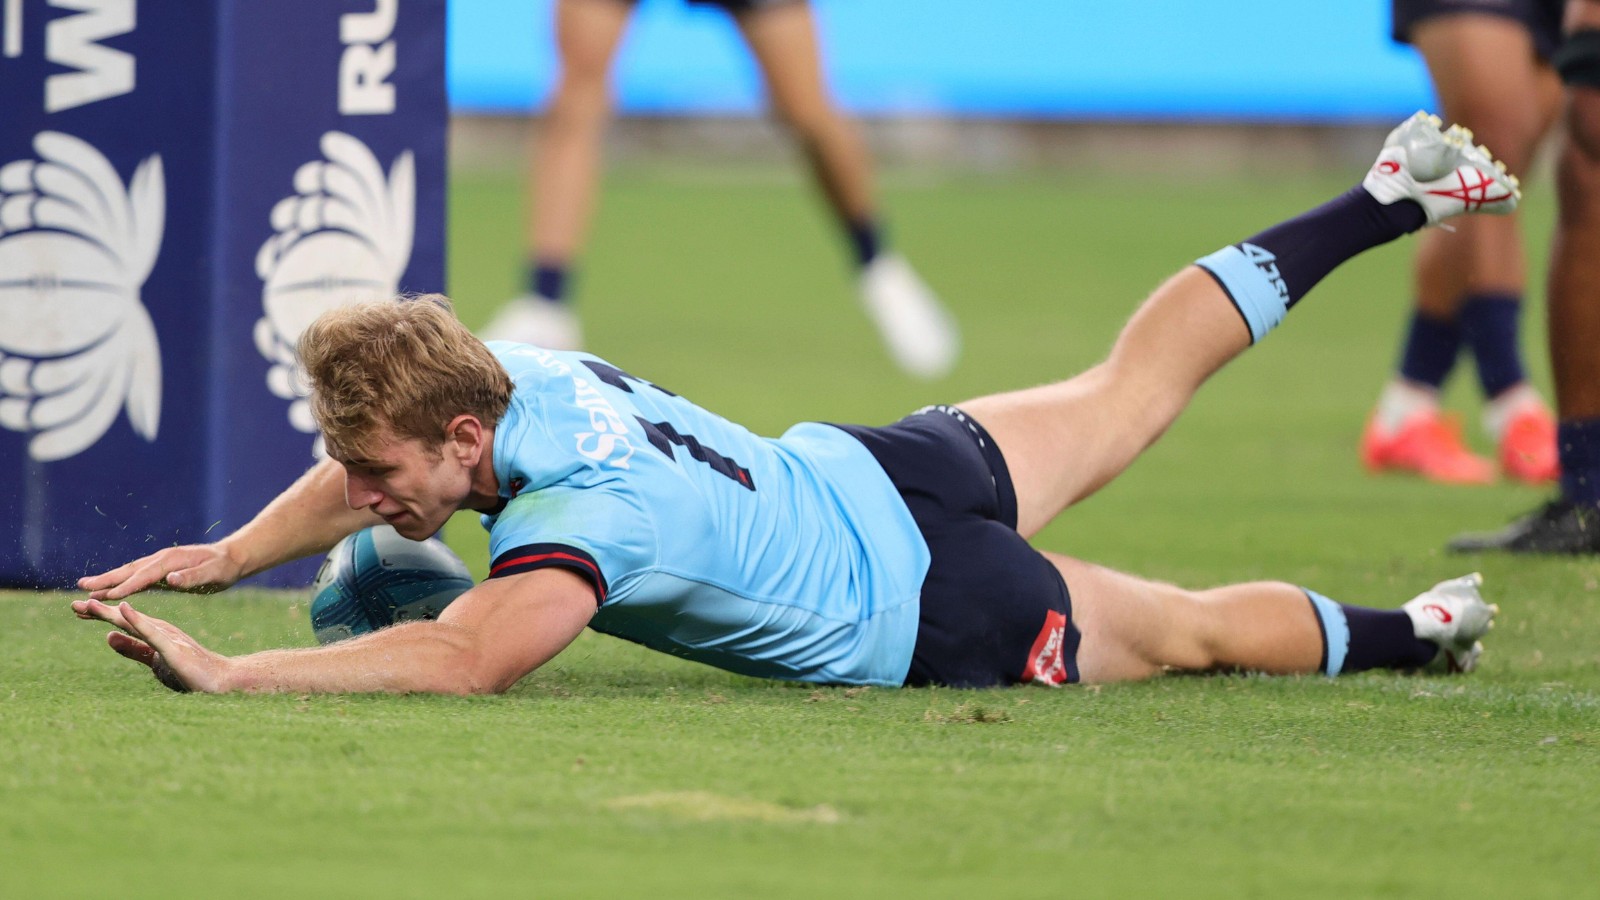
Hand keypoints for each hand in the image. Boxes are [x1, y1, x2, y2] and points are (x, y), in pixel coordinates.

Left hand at [71, 599, 230, 692]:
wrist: (219, 679)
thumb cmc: (190, 670)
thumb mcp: (154, 660)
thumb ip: (133, 648)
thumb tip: (108, 637)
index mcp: (153, 633)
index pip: (122, 622)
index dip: (100, 614)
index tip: (77, 608)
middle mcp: (159, 630)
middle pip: (124, 618)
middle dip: (99, 611)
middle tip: (74, 604)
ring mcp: (166, 637)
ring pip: (134, 621)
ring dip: (112, 612)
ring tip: (92, 603)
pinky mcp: (172, 647)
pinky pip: (151, 632)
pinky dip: (137, 620)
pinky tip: (125, 610)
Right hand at [77, 544, 245, 600]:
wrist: (232, 557)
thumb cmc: (224, 567)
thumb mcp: (213, 574)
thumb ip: (192, 577)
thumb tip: (171, 579)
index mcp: (172, 561)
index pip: (144, 576)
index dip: (124, 586)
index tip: (105, 596)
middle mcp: (162, 560)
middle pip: (129, 571)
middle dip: (105, 580)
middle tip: (81, 588)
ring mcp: (160, 564)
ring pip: (129, 572)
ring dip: (107, 580)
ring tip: (85, 588)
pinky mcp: (161, 570)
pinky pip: (136, 577)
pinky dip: (120, 582)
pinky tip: (109, 589)